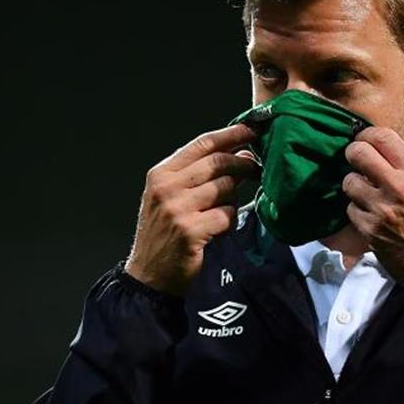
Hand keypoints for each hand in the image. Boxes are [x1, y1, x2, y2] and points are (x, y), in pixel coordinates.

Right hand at [124, 122, 261, 295]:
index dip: (231, 134)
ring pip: (225, 188)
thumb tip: (239, 154)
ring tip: (222, 210)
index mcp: (161, 174)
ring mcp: (177, 209)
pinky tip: (219, 229)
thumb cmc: (164, 233)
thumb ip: (198, 175)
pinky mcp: (190, 231)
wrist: (148, 274)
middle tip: (255, 168)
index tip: (252, 129)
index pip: (201, 144)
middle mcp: (166, 187)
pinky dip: (229, 221)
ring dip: (232, 199)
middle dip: (242, 163)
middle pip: (217, 163)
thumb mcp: (171, 197)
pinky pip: (227, 215)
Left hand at [342, 126, 403, 288]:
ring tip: (367, 194)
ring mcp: (382, 210)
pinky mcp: (370, 231)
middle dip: (353, 154)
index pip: (383, 137)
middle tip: (356, 160)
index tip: (364, 141)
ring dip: (354, 187)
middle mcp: (399, 187)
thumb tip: (383, 152)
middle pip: (358, 153)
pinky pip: (351, 209)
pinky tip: (371, 217)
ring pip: (349, 182)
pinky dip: (358, 212)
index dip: (367, 135)